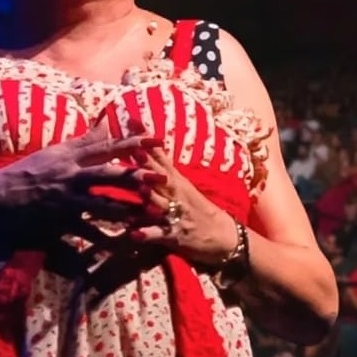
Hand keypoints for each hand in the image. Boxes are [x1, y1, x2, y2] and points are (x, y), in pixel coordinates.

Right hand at [0, 120, 167, 250]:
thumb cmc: (27, 172)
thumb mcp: (54, 152)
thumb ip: (83, 141)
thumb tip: (105, 123)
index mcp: (69, 156)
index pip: (105, 147)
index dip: (132, 143)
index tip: (156, 140)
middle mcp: (71, 176)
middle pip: (109, 175)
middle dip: (137, 176)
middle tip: (162, 178)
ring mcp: (67, 201)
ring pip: (104, 205)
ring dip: (130, 209)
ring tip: (153, 212)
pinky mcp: (62, 222)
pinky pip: (87, 233)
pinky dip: (106, 241)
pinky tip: (124, 245)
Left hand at [126, 145, 239, 269]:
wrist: (225, 237)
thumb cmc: (198, 210)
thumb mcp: (182, 186)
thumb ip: (162, 169)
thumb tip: (142, 150)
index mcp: (176, 181)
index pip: (159, 155)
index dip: (145, 138)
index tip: (131, 119)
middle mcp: (176, 194)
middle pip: (160, 174)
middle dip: (147, 162)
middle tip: (134, 148)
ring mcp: (176, 214)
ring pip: (161, 203)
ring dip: (151, 195)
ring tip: (140, 187)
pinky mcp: (175, 235)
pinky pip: (160, 234)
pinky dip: (148, 234)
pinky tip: (134, 233)